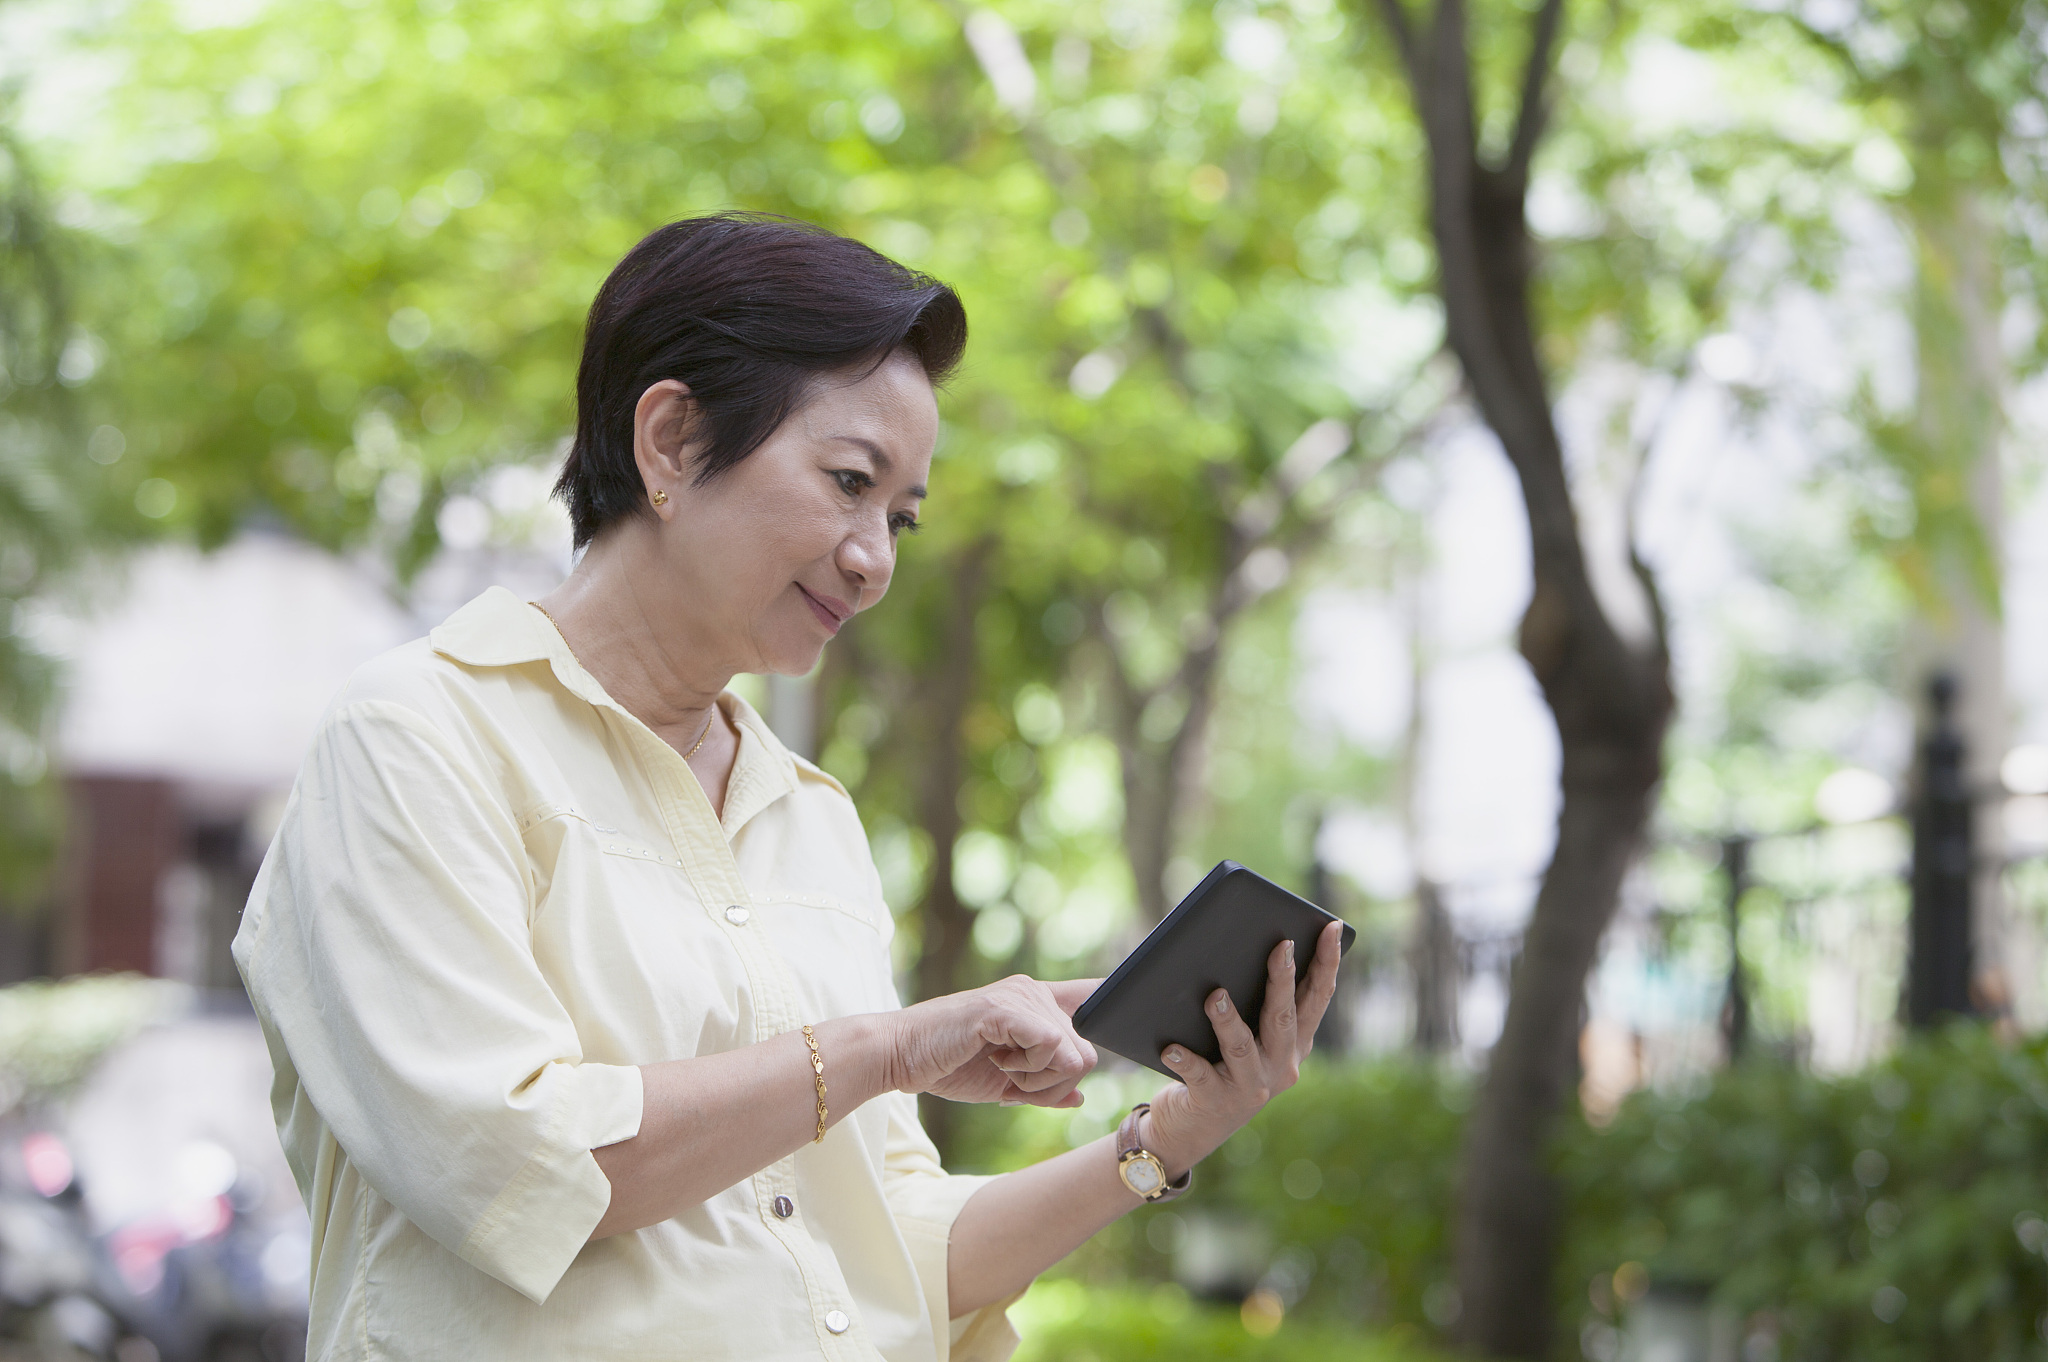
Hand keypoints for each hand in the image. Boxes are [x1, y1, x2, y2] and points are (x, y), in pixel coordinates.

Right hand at [885, 975, 1100, 1108]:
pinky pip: (1051, 1046)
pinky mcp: (1004, 1008)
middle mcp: (1033, 991)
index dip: (1111, 1016)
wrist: (899, 1057)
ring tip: (1002, 1068)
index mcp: (1036, 1003)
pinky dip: (1029, 1069)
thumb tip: (1078, 1096)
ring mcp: (1019, 996)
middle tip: (1014, 1077)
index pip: (1093, 997)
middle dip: (1055, 1081)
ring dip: (1040, 1078)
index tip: (1126, 1026)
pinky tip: (998, 1062)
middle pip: (1086, 1051)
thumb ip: (1043, 1087)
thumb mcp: (1005, 1084)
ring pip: (1073, 1053)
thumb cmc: (948, 1066)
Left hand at [1143, 919, 1344, 1172]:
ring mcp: (1250, 1087)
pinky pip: (1200, 1075)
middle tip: (1281, 945)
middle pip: (1284, 1017)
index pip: (1316, 998)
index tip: (1332, 927)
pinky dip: (1186, 1059)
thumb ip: (1250, 1003)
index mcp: (1293, 1044)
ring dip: (1229, 1020)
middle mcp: (1280, 1066)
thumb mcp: (1244, 1037)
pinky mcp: (1215, 1101)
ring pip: (1243, 1047)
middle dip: (1284, 980)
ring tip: (1215, 996)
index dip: (1327, 963)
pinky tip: (1170, 1046)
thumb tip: (1235, 948)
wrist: (1190, 1129)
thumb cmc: (1218, 1066)